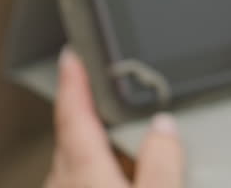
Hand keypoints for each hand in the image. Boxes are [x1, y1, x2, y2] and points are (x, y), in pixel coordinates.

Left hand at [46, 49, 184, 187]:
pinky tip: (125, 180)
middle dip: (91, 111)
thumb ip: (162, 161)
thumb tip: (164, 127)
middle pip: (73, 137)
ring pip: (77, 163)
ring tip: (128, 142)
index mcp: (85, 172)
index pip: (73, 115)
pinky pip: (81, 183)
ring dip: (98, 148)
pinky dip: (99, 172)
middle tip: (105, 87)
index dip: (72, 81)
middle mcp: (66, 185)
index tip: (71, 55)